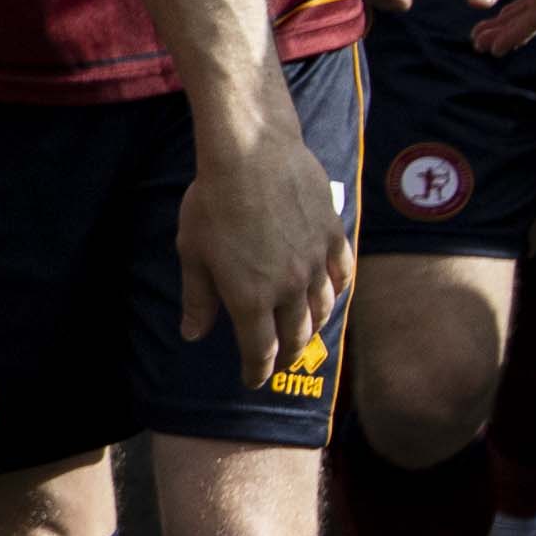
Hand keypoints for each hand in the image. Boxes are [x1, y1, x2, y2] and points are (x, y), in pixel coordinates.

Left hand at [173, 103, 354, 388]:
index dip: (257, 371)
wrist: (252, 155)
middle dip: (286, 354)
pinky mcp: (333, 236)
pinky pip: (343, 274)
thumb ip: (198, 298)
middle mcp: (289, 287)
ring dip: (313, 327)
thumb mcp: (193, 253)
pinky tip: (332, 294)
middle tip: (279, 362)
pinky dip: (338, 290)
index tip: (254, 380)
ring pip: (323, 308)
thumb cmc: (212, 203)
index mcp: (250, 298)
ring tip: (304, 333)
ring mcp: (315, 262)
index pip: (260, 350)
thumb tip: (193, 335)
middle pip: (295, 335)